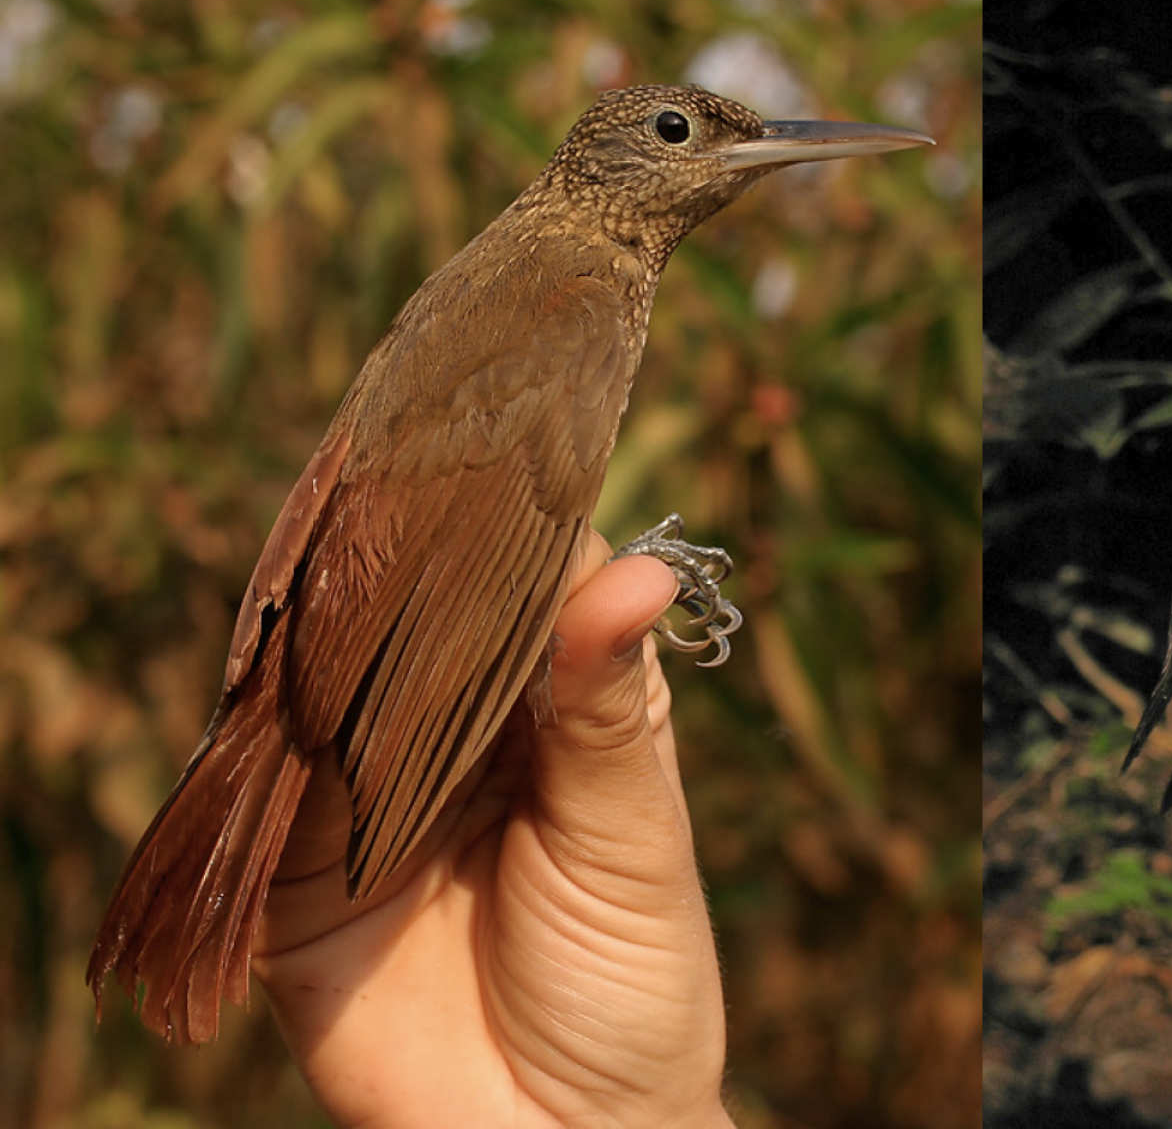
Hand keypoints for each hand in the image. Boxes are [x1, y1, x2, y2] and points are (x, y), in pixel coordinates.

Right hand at [252, 532, 732, 1128]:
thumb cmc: (635, 985)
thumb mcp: (634, 840)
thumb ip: (612, 713)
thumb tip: (639, 575)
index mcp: (556, 714)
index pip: (522, 585)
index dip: (503, 523)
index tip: (485, 455)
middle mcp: (457, 738)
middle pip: (415, 618)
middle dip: (401, 562)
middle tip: (390, 480)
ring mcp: (369, 799)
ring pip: (331, 683)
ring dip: (330, 633)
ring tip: (338, 563)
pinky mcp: (293, 873)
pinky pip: (264, 781)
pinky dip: (268, 730)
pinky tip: (284, 673)